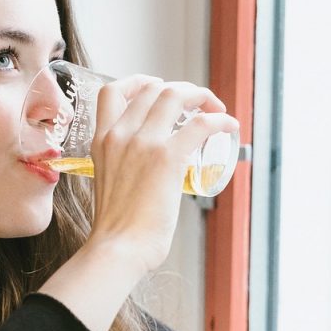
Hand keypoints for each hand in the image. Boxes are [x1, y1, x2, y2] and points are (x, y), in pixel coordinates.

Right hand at [87, 76, 238, 275]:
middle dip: (179, 89)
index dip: (139, 82)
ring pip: (175, 95)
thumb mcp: (107, 183)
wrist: (118, 248)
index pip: (112, 91)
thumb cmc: (116, 229)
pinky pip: (201, 124)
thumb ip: (122, 169)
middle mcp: (119, 134)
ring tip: (214, 109)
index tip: (156, 88)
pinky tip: (229, 126)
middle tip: (197, 104)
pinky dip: (219, 119)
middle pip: (151, 88)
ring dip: (200, 96)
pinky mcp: (167, 158)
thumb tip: (145, 177)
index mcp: (101, 141)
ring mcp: (142, 143)